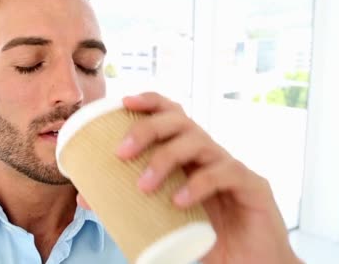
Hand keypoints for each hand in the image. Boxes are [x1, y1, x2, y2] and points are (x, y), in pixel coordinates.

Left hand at [77, 92, 301, 263]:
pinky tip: (179, 200)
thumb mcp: (162, 218)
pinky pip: (224, 173)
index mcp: (188, 155)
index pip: (171, 114)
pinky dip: (198, 184)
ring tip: (144, 186)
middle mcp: (209, 154)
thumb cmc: (205, 237)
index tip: (124, 101)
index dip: (149, 102)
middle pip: (180, 121)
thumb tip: (86, 198)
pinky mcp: (252, 186)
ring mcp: (231, 167)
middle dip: (147, 129)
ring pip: (199, 142)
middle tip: (121, 152)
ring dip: (165, 159)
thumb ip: (128, 205)